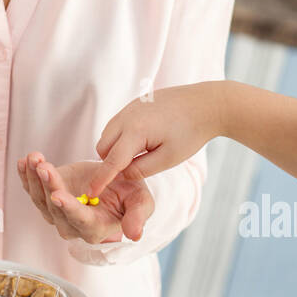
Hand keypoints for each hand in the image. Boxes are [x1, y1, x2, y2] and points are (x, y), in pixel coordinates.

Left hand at [17, 152, 153, 244]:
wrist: (114, 180)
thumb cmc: (130, 193)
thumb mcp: (141, 201)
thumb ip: (138, 216)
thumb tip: (135, 235)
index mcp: (95, 227)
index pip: (79, 219)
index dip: (69, 208)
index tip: (58, 195)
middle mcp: (72, 224)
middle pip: (55, 208)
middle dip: (48, 185)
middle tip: (44, 166)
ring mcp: (56, 211)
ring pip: (40, 198)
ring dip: (34, 178)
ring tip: (34, 158)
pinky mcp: (46, 197)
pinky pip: (32, 189)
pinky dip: (25, 175)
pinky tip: (24, 162)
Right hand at [89, 82, 220, 196]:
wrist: (205, 103)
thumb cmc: (190, 133)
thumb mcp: (168, 159)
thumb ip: (141, 170)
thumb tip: (122, 174)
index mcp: (136, 132)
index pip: (111, 161)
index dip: (101, 179)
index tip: (90, 193)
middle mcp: (126, 117)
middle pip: (103, 147)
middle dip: (110, 162)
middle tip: (134, 169)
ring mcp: (128, 108)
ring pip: (107, 135)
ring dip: (115, 149)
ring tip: (142, 154)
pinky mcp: (133, 104)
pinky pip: (116, 125)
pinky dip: (121, 137)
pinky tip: (143, 141)